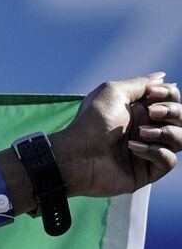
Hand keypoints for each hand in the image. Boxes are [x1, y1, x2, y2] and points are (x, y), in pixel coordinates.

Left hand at [51, 72, 179, 197]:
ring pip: (181, 139)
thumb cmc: (91, 123)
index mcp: (141, 111)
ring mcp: (149, 151)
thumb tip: (162, 78)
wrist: (77, 155)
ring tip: (140, 133)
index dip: (170, 95)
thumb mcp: (113, 92)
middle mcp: (147, 129)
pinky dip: (155, 152)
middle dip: (172, 112)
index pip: (173, 100)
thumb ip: (140, 84)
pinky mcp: (147, 171)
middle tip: (151, 113)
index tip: (153, 94)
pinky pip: (169, 160)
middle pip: (181, 118)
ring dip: (164, 132)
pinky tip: (133, 148)